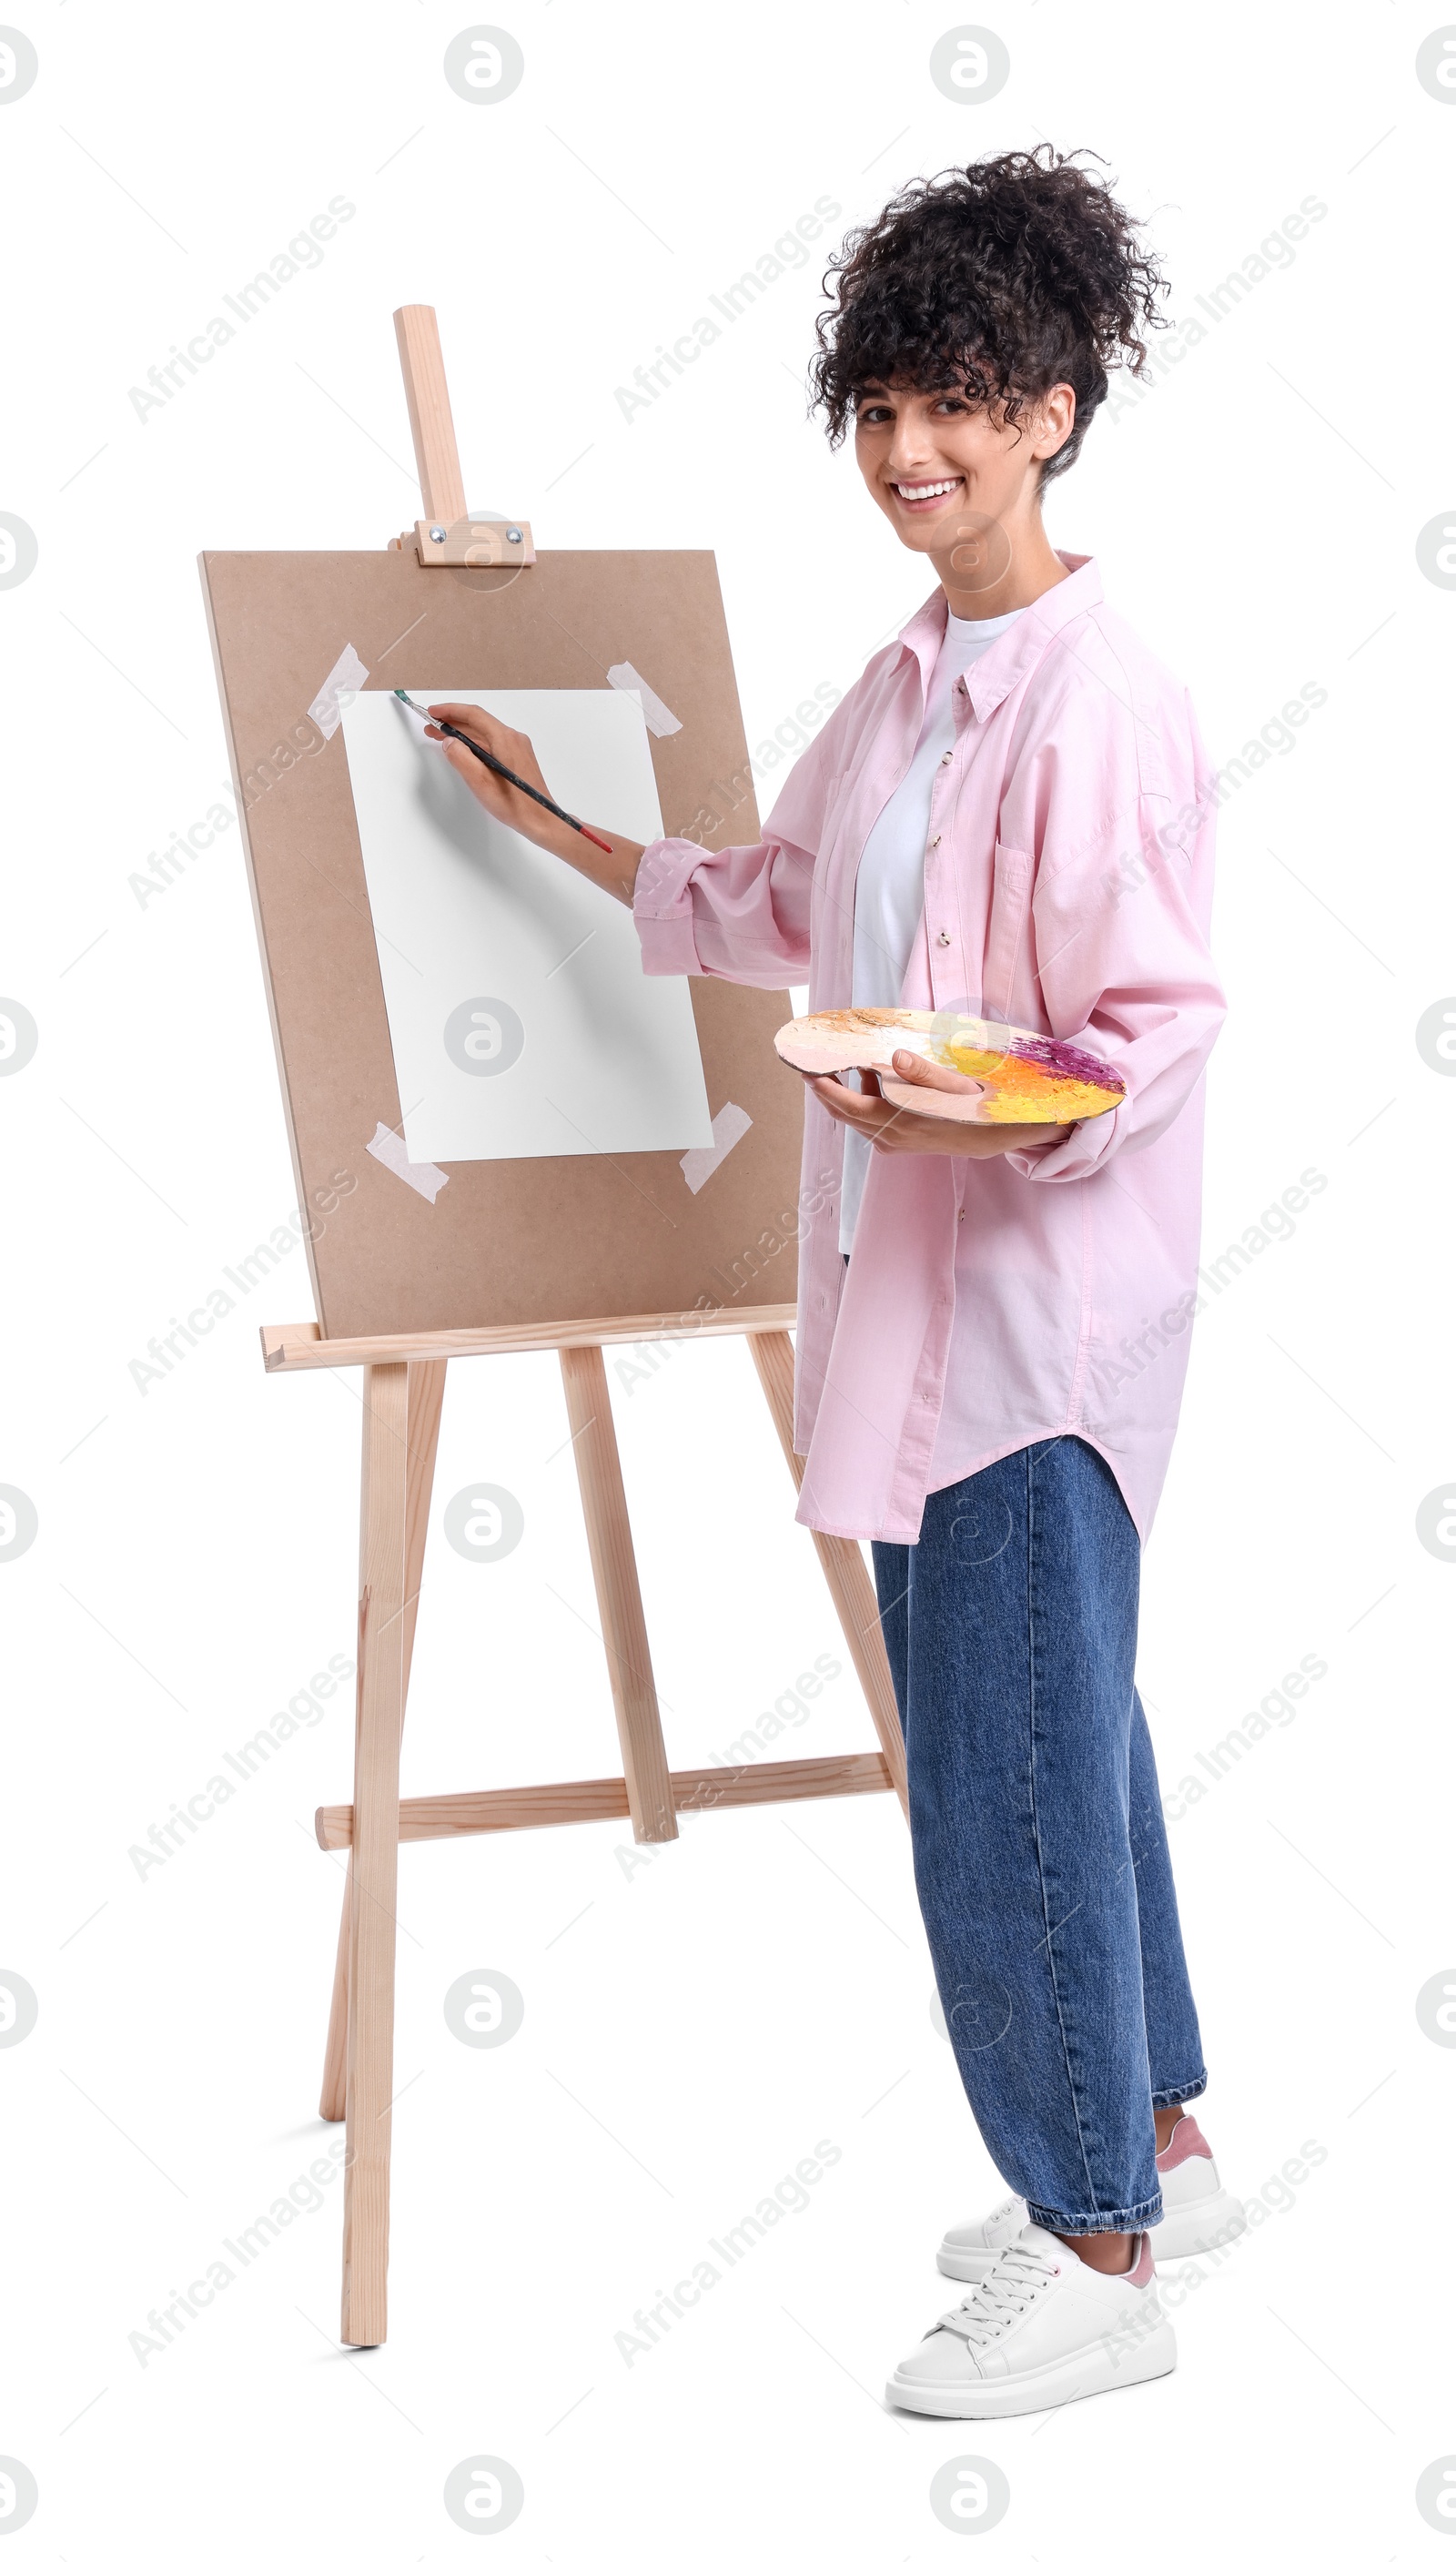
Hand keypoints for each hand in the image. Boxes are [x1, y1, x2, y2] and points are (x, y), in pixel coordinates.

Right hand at [424, 701, 642, 903]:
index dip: (450, 711)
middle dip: (453, 722)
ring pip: (484, 734)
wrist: (542, 820)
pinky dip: (474, 743)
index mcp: (505, 739)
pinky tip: (462, 750)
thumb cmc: (514, 805)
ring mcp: (517, 747)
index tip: (432, 711)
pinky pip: (492, 743)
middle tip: (431, 726)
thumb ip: (461, 758)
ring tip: (440, 737)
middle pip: (478, 722)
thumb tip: (449, 741)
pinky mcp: (518, 758)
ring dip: (462, 734)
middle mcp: (513, 738)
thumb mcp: (480, 782)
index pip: (474, 715)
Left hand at [808, 1047, 1063, 1156]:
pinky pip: (868, 1121)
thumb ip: (922, 1071)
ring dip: (843, 1093)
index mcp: (899, 1121)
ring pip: (855, 1117)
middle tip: (811, 1062)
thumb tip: (893, 1056)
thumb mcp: (953, 1084)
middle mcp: (890, 1137)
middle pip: (843, 1113)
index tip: (805, 1068)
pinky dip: (862, 1100)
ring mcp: (892, 1142)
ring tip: (841, 1063)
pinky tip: (871, 1079)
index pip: (848, 1105)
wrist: (992, 1137)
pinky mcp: (897, 1143)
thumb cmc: (974, 1105)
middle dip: (824, 1089)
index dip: (823, 1088)